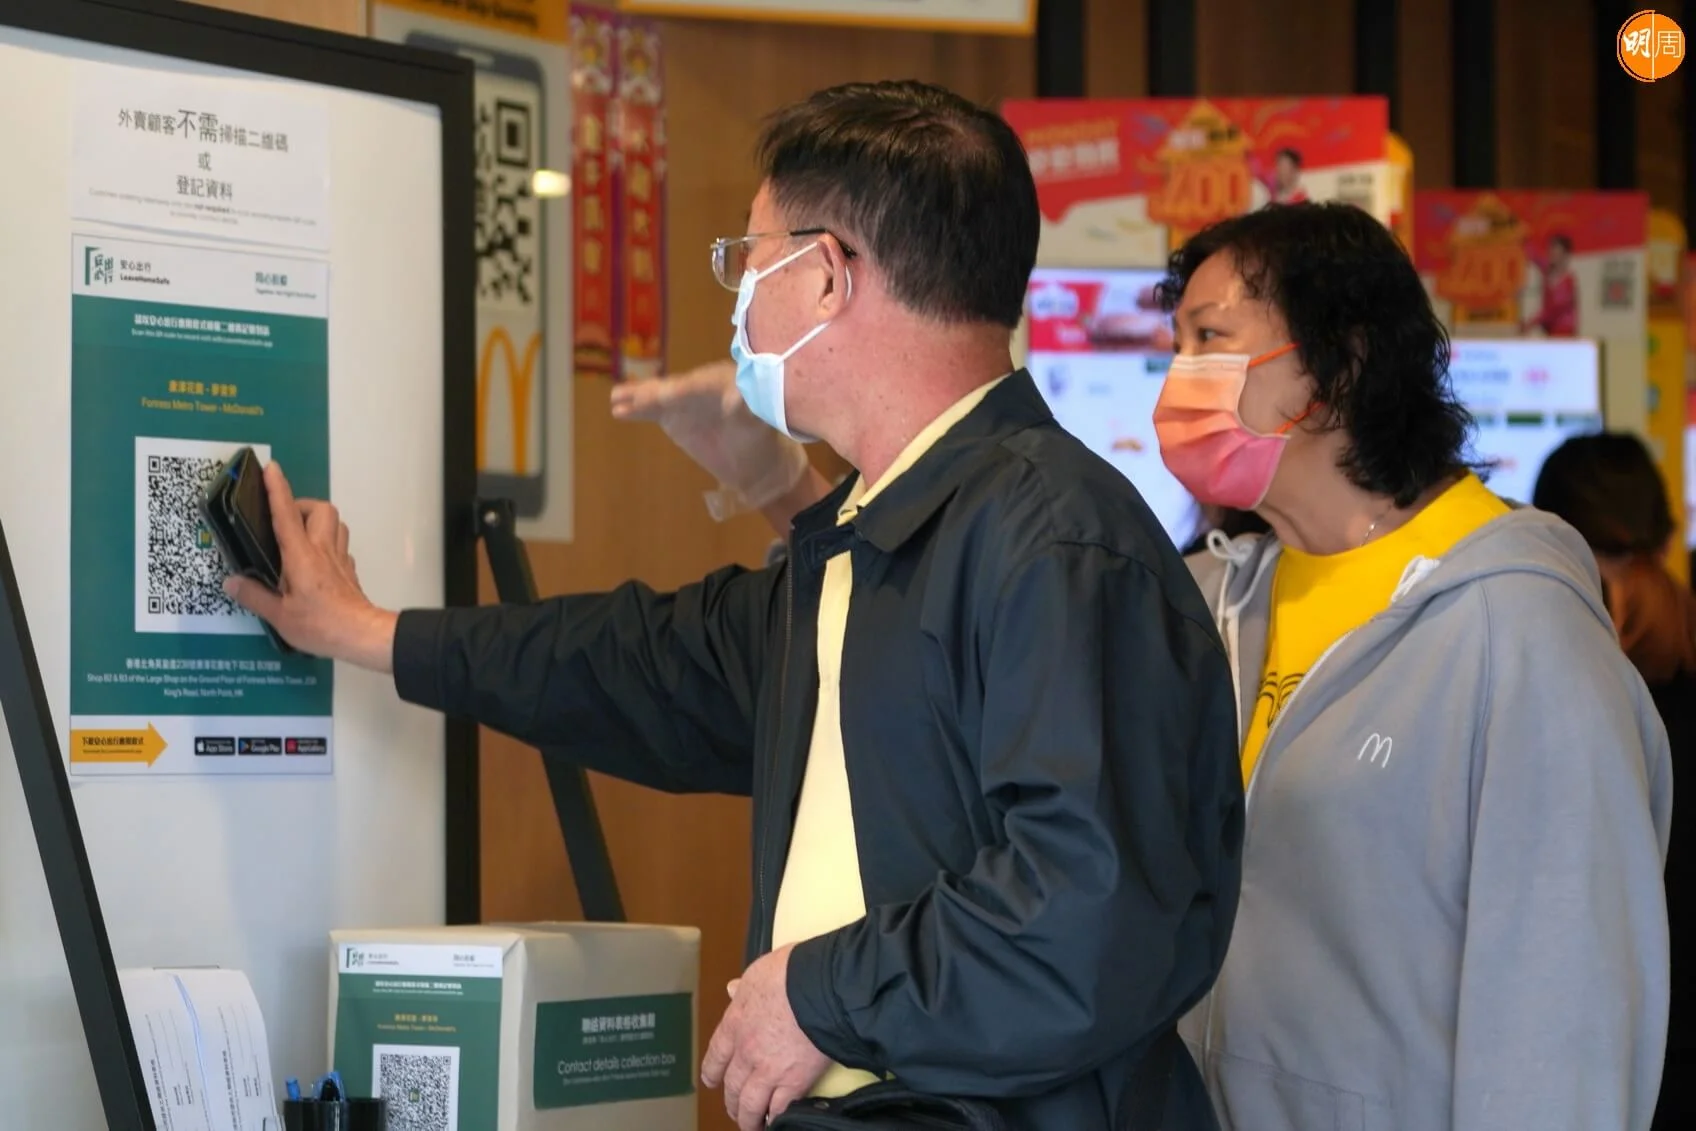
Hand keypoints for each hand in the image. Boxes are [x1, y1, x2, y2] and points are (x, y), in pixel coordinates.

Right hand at [223, 462, 397, 670]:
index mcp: (301, 556)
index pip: (287, 514)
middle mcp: (323, 550)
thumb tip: (232, 582)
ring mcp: (340, 559)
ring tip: (298, 536)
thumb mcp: (279, 616)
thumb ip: (254, 596)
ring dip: (318, 520)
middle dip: (302, 505)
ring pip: (336, 523)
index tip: (271, 469)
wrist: (361, 635)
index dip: (278, 489)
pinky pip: (340, 545)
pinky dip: (328, 542)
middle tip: (283, 520)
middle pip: (321, 509)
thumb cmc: (321, 624)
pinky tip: (316, 560)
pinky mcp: (349, 571)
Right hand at [610, 360, 807, 516]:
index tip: (666, 396)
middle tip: (634, 397)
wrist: (756, 460)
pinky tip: (617, 409)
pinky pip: (653, 410)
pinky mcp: (674, 416)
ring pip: (659, 396)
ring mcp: (685, 401)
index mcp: (725, 381)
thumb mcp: (762, 421)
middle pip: (675, 387)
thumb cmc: (762, 437)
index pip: (700, 384)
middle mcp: (701, 385)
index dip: (683, 390)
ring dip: (638, 397)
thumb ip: (749, 407)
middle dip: (654, 392)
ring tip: (616, 398)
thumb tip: (737, 399)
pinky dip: (636, 409)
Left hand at [701, 945, 829, 1130]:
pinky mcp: (795, 1082)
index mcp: (735, 1023)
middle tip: (734, 1110)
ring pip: (751, 1104)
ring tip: (752, 1126)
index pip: (716, 1054)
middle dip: (731, 1101)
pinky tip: (777, 1121)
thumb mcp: (758, 973)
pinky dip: (777, 1117)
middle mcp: (747, 1052)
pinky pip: (780, 1108)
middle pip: (732, 1085)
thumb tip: (733, 989)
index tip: (711, 1081)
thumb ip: (744, 987)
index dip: (712, 1071)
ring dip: (749, 1118)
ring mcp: (769, 1070)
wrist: (818, 988)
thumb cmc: (790, 974)